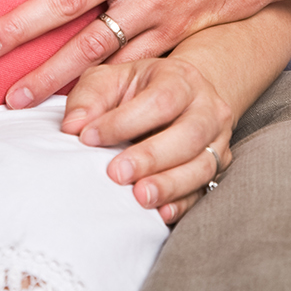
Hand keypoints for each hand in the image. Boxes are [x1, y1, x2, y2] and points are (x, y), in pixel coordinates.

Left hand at [60, 55, 232, 223]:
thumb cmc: (138, 90)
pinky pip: (204, 189)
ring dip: (169, 184)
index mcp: (180, 78)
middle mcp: (207, 107)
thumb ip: (90, 98)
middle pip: (188, 134)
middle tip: (116, 174)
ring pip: (202, 165)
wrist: (182, 97)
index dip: (124, 122)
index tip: (89, 138)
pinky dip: (183, 203)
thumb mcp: (111, 80)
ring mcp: (217, 139)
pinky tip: (161, 212)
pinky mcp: (217, 168)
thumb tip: (73, 127)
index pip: (160, 100)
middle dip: (151, 157)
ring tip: (139, 197)